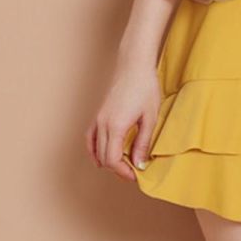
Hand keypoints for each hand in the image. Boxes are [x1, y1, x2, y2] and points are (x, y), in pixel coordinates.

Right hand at [85, 58, 161, 182]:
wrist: (134, 66)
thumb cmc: (145, 87)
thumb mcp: (150, 117)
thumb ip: (143, 142)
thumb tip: (139, 164)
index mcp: (116, 126)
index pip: (112, 160)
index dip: (123, 172)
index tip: (136, 175)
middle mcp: (103, 124)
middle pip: (104, 158)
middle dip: (118, 168)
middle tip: (134, 171)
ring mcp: (98, 119)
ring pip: (95, 150)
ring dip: (107, 161)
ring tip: (123, 164)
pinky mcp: (99, 114)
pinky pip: (90, 137)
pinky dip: (93, 150)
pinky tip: (100, 156)